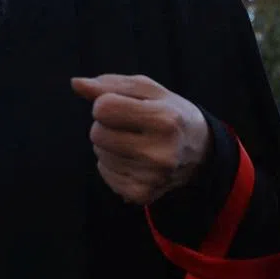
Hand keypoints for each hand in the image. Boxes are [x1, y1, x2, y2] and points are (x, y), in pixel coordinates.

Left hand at [71, 74, 211, 204]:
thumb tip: (76, 84)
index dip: (108, 103)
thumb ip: (112, 85)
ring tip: (137, 144)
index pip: (103, 108)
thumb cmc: (171, 114)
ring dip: (111, 146)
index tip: (126, 107)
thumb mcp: (150, 91)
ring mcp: (152, 177)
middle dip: (107, 126)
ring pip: (99, 154)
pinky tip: (136, 161)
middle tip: (133, 128)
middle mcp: (161, 152)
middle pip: (97, 133)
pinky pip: (104, 173)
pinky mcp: (142, 194)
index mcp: (166, 120)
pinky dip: (114, 165)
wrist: (203, 152)